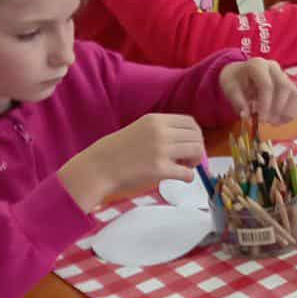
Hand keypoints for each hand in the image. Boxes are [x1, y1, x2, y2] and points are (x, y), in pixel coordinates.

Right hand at [60, 114, 205, 210]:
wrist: (99, 167)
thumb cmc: (118, 151)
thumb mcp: (140, 129)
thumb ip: (162, 130)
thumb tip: (188, 140)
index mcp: (155, 120)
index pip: (190, 122)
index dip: (195, 135)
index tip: (189, 145)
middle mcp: (160, 132)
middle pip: (197, 136)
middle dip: (197, 149)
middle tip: (187, 159)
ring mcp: (160, 150)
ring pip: (197, 151)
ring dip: (195, 161)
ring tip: (183, 167)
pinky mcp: (159, 169)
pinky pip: (188, 172)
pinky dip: (189, 176)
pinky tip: (181, 178)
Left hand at [219, 59, 296, 125]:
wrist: (240, 73)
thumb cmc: (235, 80)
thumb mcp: (229, 88)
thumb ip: (237, 101)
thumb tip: (246, 115)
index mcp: (257, 65)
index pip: (267, 85)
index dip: (265, 104)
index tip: (260, 120)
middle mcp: (274, 68)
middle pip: (284, 88)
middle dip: (277, 109)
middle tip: (267, 122)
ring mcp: (284, 75)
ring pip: (294, 94)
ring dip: (286, 112)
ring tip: (273, 123)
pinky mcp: (290, 85)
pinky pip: (296, 100)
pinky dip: (291, 113)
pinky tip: (279, 121)